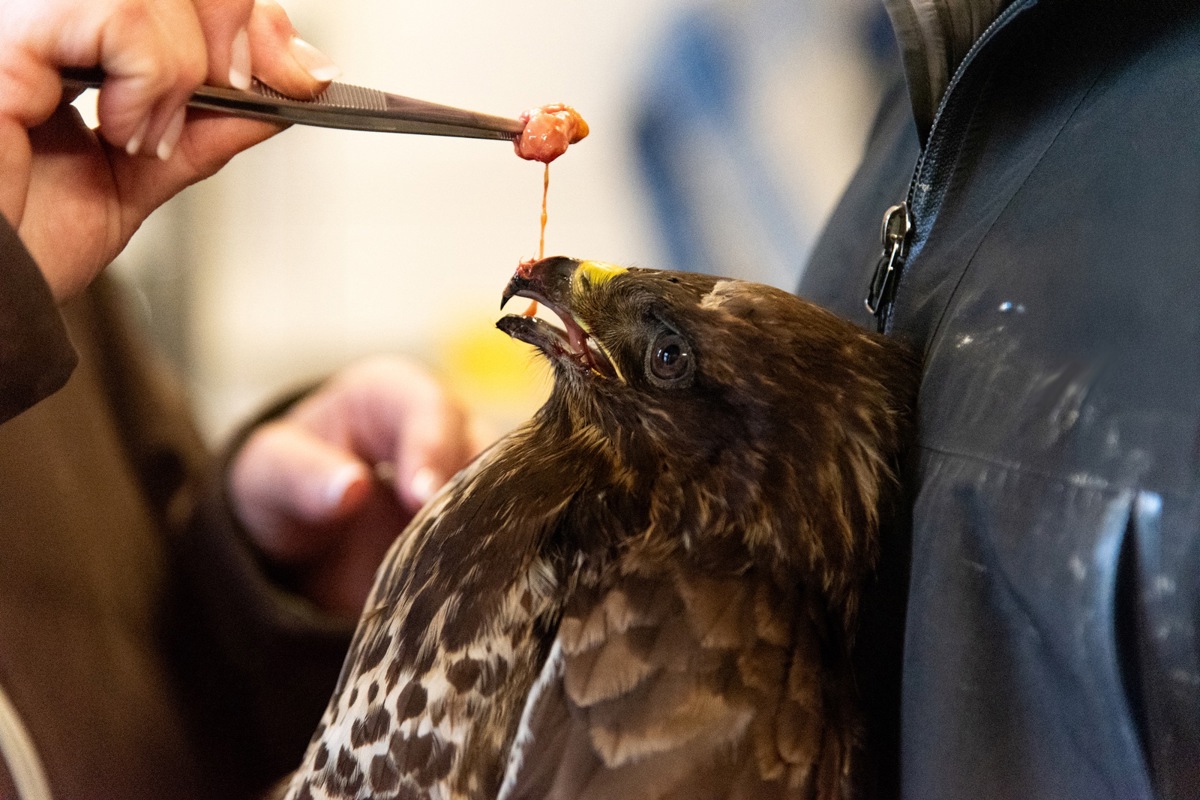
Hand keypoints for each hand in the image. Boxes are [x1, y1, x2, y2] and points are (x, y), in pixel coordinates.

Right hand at [0, 0, 340, 299]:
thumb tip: (285, 92)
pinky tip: (116, 129)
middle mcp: (46, 18)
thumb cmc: (22, 244)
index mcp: (71, 41)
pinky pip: (118, 14)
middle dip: (237, 23)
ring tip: (144, 135)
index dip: (247, 16)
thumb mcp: (137, 180)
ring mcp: (25, 18)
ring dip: (183, 68)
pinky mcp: (6, 36)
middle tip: (237, 90)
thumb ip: (202, 131)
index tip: (300, 76)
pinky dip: (147, 78)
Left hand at [228, 357, 493, 617]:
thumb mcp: (269, 472)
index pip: (432, 409)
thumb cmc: (281, 481)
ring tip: (466, 577)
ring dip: (492, 537)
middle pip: (488, 452)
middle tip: (453, 545)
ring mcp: (472, 486)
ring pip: (509, 501)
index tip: (422, 496)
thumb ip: (301, 476)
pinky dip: (496, 570)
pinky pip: (506, 547)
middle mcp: (449, 434)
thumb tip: (349, 488)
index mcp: (395, 397)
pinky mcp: (479, 533)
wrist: (294, 534)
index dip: (431, 449)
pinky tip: (481, 596)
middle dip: (475, 497)